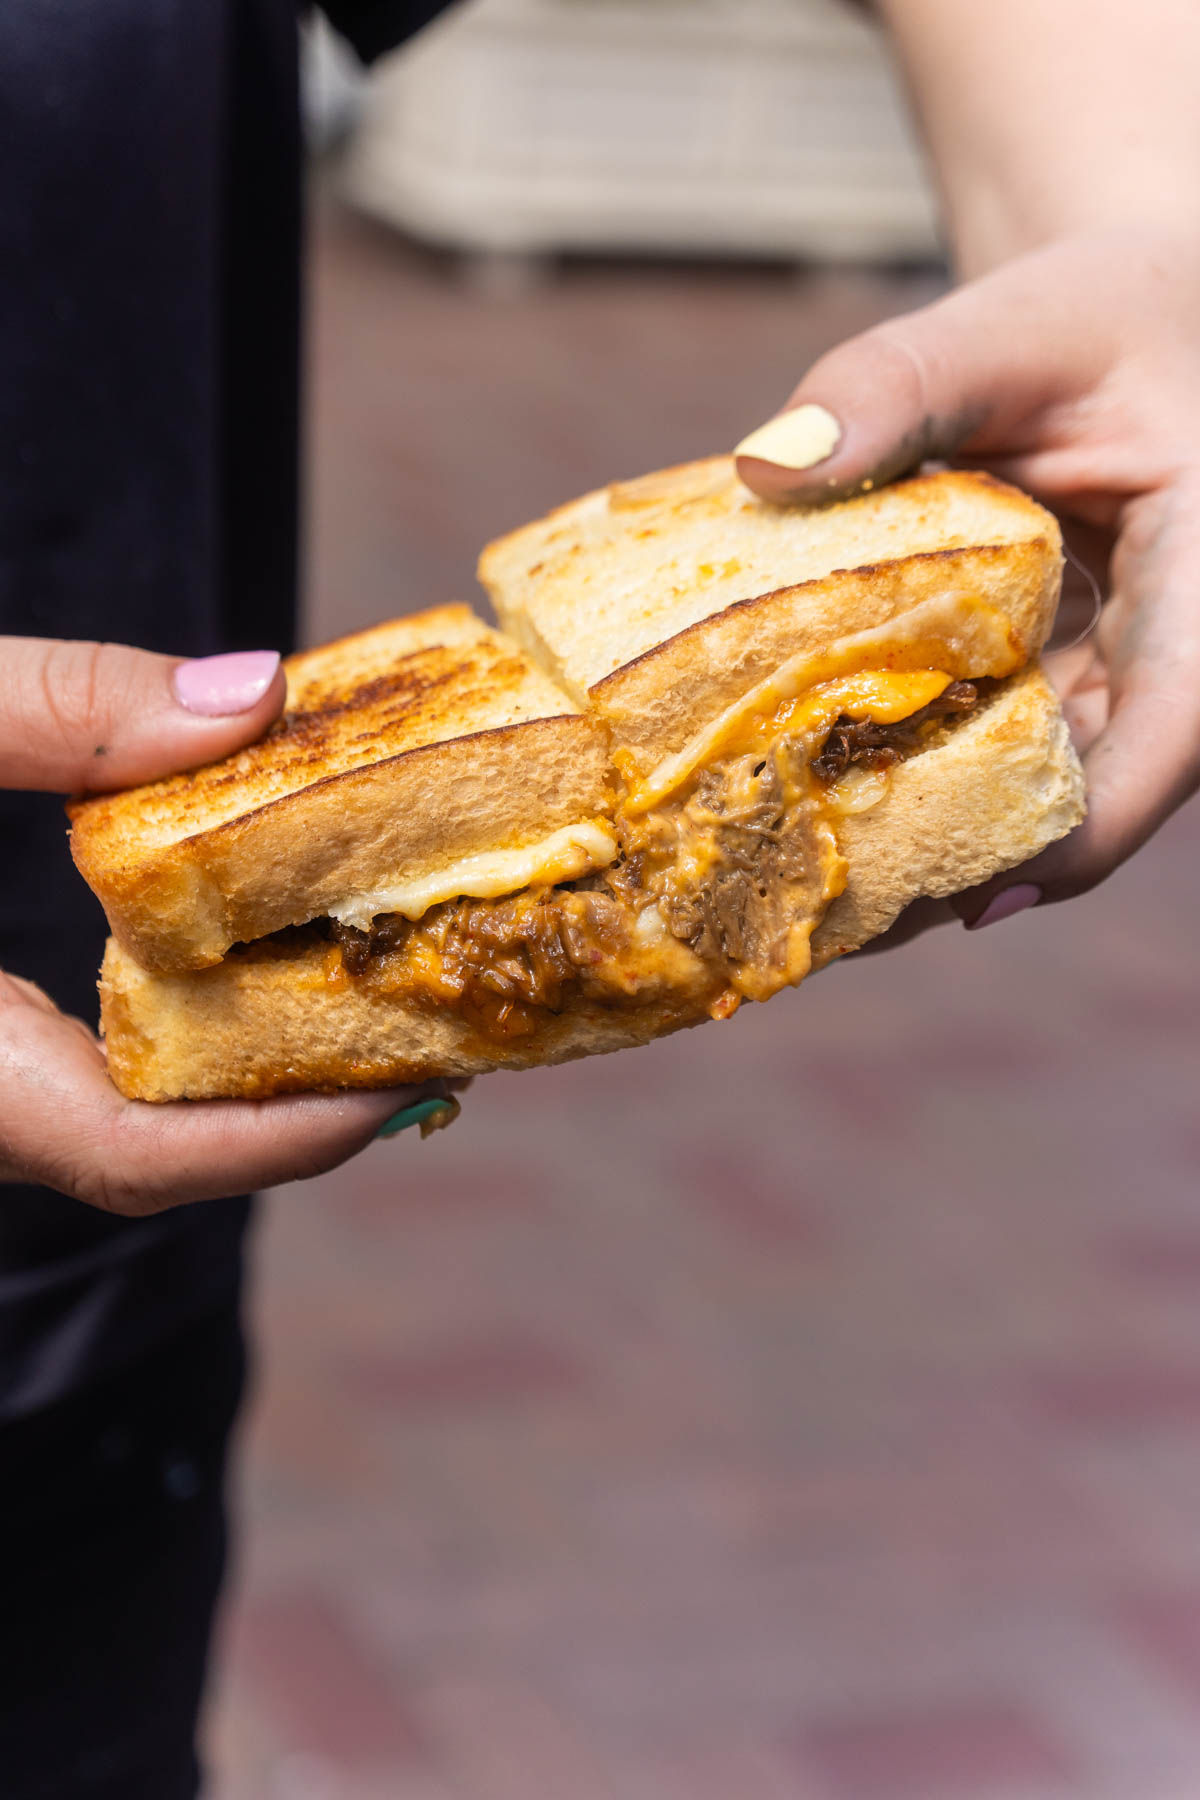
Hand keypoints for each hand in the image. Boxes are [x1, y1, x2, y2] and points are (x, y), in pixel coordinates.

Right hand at [0, 638, 447, 1212]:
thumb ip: (51, 710)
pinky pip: (77, 1072)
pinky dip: (180, 1032)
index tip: (414, 1083)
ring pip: (116, 1121)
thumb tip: (256, 693)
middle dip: (302, 1108)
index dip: (282, 1139)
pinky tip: (248, 959)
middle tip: (440, 1026)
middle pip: (150, 1152)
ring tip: (379, 992)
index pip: (127, 1154)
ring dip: (253, 1073)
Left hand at [735, 228, 1199, 924]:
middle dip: (980, 862)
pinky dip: (932, 770)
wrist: (1133, 316)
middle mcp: (1186, 644)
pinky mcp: (1075, 671)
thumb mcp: (1017, 322)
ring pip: (1049, 782)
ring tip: (822, 894)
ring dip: (946, 835)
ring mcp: (1131, 668)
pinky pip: (1014, 742)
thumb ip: (902, 379)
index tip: (979, 899)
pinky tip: (833, 801)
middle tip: (849, 928)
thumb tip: (769, 465)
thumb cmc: (1104, 312)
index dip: (1085, 832)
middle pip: (1098, 789)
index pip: (1175, 731)